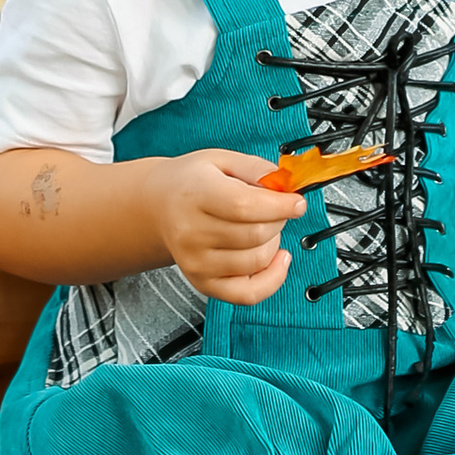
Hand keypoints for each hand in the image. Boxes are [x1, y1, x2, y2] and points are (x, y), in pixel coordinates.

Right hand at [153, 149, 303, 305]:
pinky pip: (248, 294)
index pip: (245, 206)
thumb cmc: (191, 182)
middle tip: (275, 209)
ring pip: (257, 261)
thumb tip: (284, 182)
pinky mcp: (203, 283)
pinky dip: (272, 279)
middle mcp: (191, 233)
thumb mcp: (220, 159)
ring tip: (265, 228)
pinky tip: (277, 259)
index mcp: (195, 195)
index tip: (297, 202)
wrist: (158, 206)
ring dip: (274, 243)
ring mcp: (196, 262)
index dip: (280, 205)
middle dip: (279, 220)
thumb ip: (255, 168)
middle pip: (255, 235)